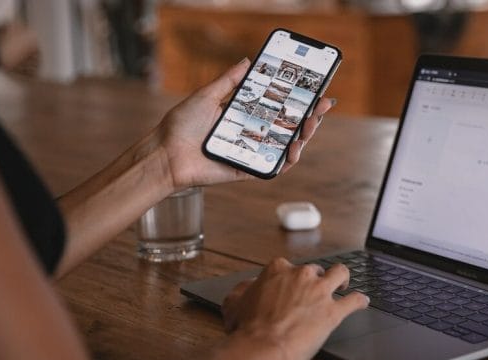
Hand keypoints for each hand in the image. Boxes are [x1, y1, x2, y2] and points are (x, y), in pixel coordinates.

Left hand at [156, 58, 335, 189]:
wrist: (166, 154)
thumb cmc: (182, 125)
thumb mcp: (207, 95)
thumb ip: (229, 81)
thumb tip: (248, 61)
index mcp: (245, 116)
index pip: (278, 107)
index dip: (298, 101)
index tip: (316, 91)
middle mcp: (252, 134)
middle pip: (288, 127)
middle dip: (309, 117)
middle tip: (321, 107)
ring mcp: (252, 152)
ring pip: (286, 147)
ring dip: (303, 136)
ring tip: (311, 126)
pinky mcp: (248, 169)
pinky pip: (273, 167)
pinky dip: (288, 160)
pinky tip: (294, 149)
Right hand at [221, 258, 368, 359]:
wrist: (260, 348)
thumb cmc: (246, 330)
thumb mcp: (234, 303)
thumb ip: (243, 290)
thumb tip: (249, 287)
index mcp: (278, 270)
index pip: (288, 268)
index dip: (290, 279)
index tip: (290, 287)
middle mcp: (301, 276)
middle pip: (315, 270)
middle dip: (315, 280)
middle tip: (313, 293)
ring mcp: (319, 292)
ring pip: (340, 274)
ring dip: (343, 278)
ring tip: (343, 285)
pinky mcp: (333, 312)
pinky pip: (354, 301)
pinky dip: (360, 301)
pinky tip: (363, 302)